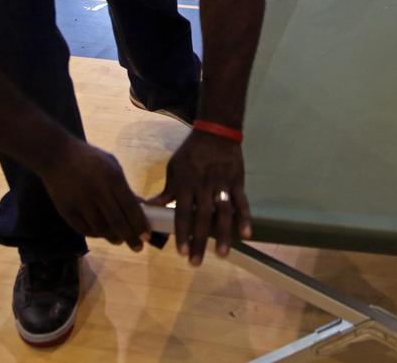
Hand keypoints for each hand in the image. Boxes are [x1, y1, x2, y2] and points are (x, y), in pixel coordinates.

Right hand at [40, 141, 150, 250]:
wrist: (56, 156)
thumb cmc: (90, 159)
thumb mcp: (112, 166)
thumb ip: (126, 188)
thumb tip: (142, 206)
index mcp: (113, 178)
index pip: (130, 207)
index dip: (140, 224)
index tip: (147, 236)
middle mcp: (97, 191)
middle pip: (117, 222)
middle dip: (130, 237)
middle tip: (138, 247)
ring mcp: (80, 202)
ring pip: (100, 228)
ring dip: (113, 238)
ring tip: (119, 240)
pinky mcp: (66, 210)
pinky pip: (84, 229)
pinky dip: (95, 234)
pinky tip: (102, 234)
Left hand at [147, 131, 251, 264]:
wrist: (216, 132)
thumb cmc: (191, 153)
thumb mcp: (174, 169)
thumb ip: (167, 191)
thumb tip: (150, 209)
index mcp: (186, 184)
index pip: (182, 212)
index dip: (182, 233)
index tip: (181, 252)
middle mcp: (203, 186)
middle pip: (202, 218)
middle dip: (199, 241)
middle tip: (196, 263)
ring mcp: (222, 184)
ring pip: (223, 212)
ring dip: (223, 234)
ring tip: (222, 254)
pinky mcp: (237, 181)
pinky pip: (242, 201)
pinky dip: (245, 218)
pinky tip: (246, 234)